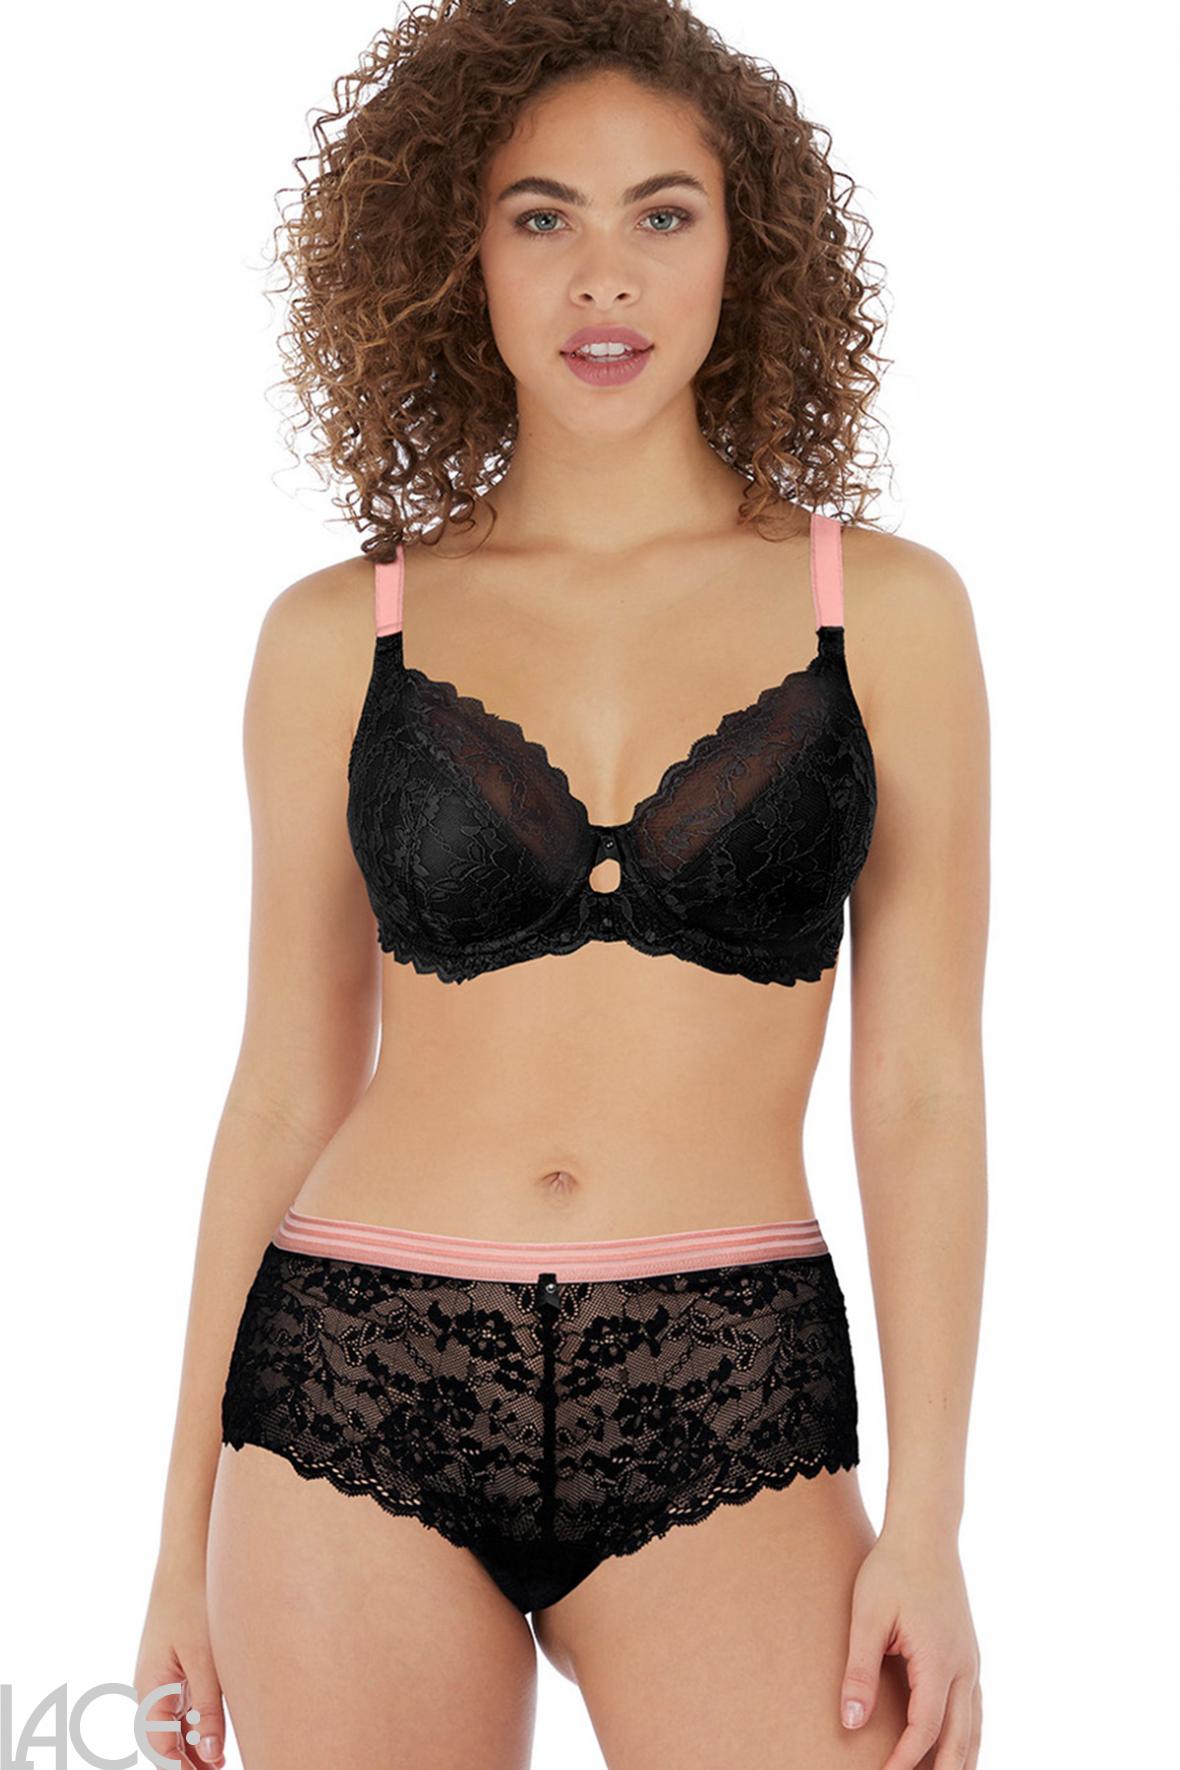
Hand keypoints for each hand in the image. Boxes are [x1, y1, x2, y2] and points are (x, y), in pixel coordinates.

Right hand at [134, 1556, 226, 1767]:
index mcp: (150, 1690)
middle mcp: (150, 1688)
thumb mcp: (205, 1660)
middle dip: (187, 1763)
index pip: (161, 1747)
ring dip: (193, 1748)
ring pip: (173, 1726)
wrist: (188, 1557)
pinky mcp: (176, 1665)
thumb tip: (211, 1753)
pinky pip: (181, 1706)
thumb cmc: (193, 1603)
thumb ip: (209, 1708)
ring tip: (218, 1766)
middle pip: (164, 1740)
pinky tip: (215, 1738)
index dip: (181, 1768)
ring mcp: (162, 1677)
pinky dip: (196, 1725)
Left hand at [839, 1528, 981, 1768]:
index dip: (904, 1759)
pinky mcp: (969, 1653)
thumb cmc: (892, 1570)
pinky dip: (968, 1737)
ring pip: (974, 1728)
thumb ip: (859, 1670)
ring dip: (960, 1760)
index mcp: (939, 1661)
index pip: (924, 1729)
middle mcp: (964, 1667)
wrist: (925, 1533)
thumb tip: (851, 1722)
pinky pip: (975, 1708)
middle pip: (959, 1739)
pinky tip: (957, 1748)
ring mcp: (972, 1661)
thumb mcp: (868, 1617)